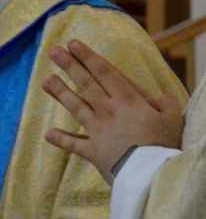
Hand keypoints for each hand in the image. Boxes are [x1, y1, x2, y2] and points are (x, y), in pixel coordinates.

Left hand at [42, 39, 183, 183]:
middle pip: (86, 84)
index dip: (88, 57)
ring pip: (75, 107)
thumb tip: (163, 98)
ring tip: (45, 80)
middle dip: (69, 66)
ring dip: (59, 93)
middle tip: (53, 51)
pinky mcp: (93, 152)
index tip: (73, 44)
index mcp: (127, 101)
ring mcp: (98, 131)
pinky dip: (61, 139)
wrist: (151, 175)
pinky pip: (74, 145)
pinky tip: (48, 133)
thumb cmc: (164, 146)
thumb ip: (166, 105)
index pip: (104, 73)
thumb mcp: (172, 120)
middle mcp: (108, 111)